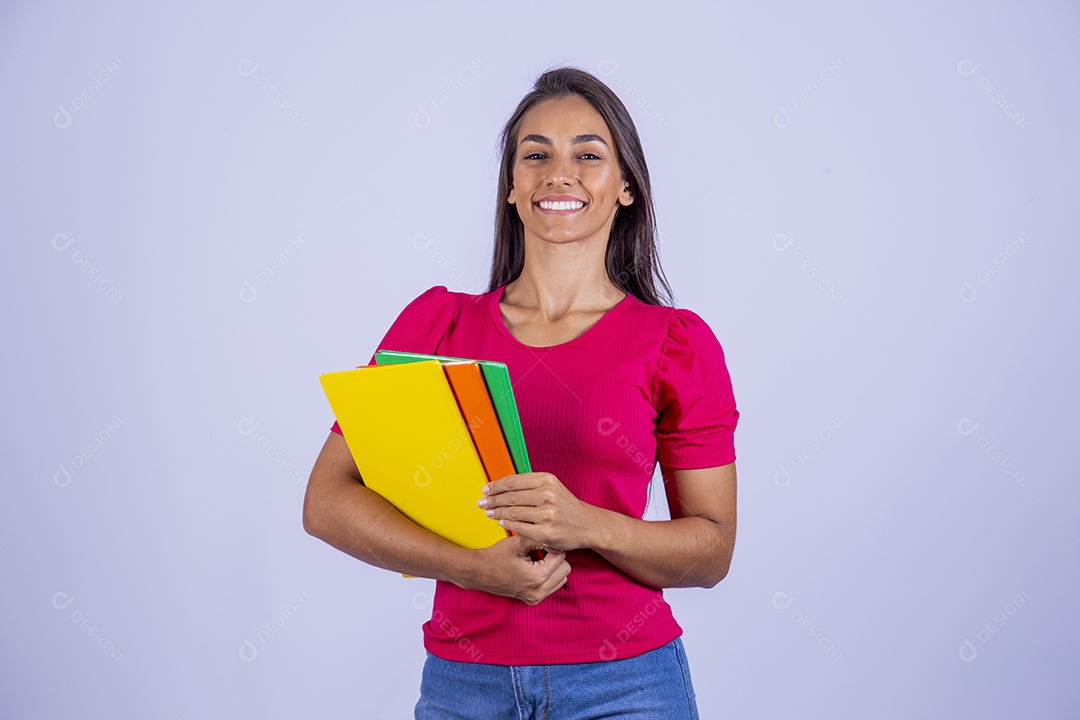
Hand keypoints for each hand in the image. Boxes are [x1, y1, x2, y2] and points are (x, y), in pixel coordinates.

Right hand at [459, 534, 569, 605]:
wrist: (478, 572)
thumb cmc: (495, 556)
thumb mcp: (517, 542)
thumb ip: (538, 538)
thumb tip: (554, 538)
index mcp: (537, 577)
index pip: (561, 557)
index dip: (552, 546)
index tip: (541, 543)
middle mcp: (538, 591)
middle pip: (565, 569)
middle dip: (556, 558)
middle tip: (540, 551)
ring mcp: (536, 598)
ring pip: (561, 579)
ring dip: (553, 568)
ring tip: (537, 560)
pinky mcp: (532, 600)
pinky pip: (552, 586)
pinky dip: (548, 576)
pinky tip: (534, 568)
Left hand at [478, 472, 598, 551]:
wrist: (587, 525)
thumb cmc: (566, 505)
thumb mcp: (552, 487)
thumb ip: (530, 485)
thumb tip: (502, 486)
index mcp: (547, 480)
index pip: (513, 481)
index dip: (496, 486)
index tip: (486, 489)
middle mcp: (548, 495)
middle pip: (511, 497)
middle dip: (492, 500)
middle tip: (481, 502)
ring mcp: (547, 514)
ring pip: (513, 512)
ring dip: (496, 512)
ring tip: (488, 512)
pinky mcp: (546, 532)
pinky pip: (519, 527)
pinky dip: (507, 524)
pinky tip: (501, 521)